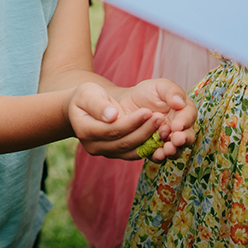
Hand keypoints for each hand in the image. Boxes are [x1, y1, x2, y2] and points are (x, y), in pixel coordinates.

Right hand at [68, 80, 193, 160]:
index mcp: (85, 130)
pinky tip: (159, 135)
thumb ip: (98, 104)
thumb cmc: (86, 96)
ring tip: (163, 126)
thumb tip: (112, 116)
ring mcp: (106, 152)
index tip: (148, 111)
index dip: (131, 122)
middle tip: (161, 118)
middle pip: (124, 143)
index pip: (112, 130)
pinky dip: (148, 146)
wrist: (84, 107)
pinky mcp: (116, 154)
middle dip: (144, 131)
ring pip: (131, 151)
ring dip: (149, 140)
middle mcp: (94, 146)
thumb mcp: (87, 93)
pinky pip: (134, 153)